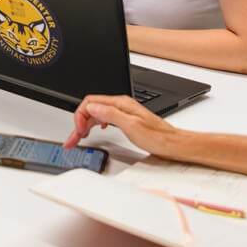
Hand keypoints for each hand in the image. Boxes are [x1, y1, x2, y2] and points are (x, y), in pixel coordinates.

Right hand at [63, 94, 179, 156]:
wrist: (173, 144)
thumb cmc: (157, 137)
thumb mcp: (131, 126)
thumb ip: (110, 114)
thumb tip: (92, 107)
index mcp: (120, 103)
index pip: (90, 102)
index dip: (80, 116)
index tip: (79, 131)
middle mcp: (120, 105)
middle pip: (91, 108)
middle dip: (78, 123)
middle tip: (72, 140)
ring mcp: (123, 112)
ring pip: (96, 114)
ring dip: (84, 126)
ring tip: (78, 138)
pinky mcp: (125, 120)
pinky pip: (104, 118)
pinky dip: (94, 125)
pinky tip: (93, 131)